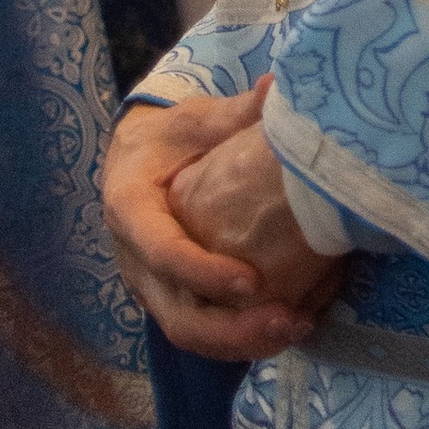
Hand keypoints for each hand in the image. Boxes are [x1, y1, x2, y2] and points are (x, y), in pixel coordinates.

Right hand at [103, 82, 334, 362]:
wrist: (139, 160)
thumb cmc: (172, 137)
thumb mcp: (195, 121)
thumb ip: (233, 113)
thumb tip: (277, 86)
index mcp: (130, 209)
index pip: (160, 251)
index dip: (201, 272)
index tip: (251, 282)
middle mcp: (135, 260)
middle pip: (174, 312)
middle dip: (231, 327)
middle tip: (288, 320)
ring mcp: (152, 287)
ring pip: (188, 333)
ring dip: (242, 342)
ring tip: (298, 327)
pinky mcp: (173, 300)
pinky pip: (202, 333)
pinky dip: (242, 340)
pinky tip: (290, 326)